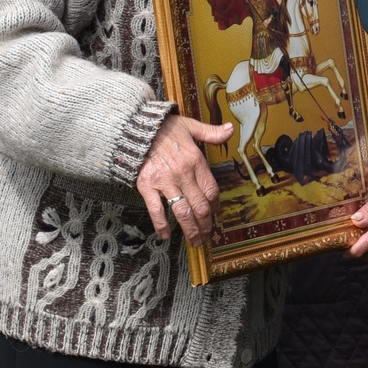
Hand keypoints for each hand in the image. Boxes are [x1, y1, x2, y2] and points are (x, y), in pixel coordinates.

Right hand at [136, 114, 232, 243]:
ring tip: (194, 241)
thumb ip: (212, 133)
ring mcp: (165, 181)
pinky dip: (161, 224)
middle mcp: (183, 173)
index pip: (211, 190)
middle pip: (200, 206)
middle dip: (206, 225)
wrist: (136, 128)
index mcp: (196, 161)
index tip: (214, 213)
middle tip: (207, 236)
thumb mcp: (191, 126)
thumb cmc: (164, 128)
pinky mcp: (147, 185)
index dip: (215, 206)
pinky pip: (156, 209)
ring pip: (183, 212)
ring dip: (190, 229)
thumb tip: (231, 129)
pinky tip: (165, 235)